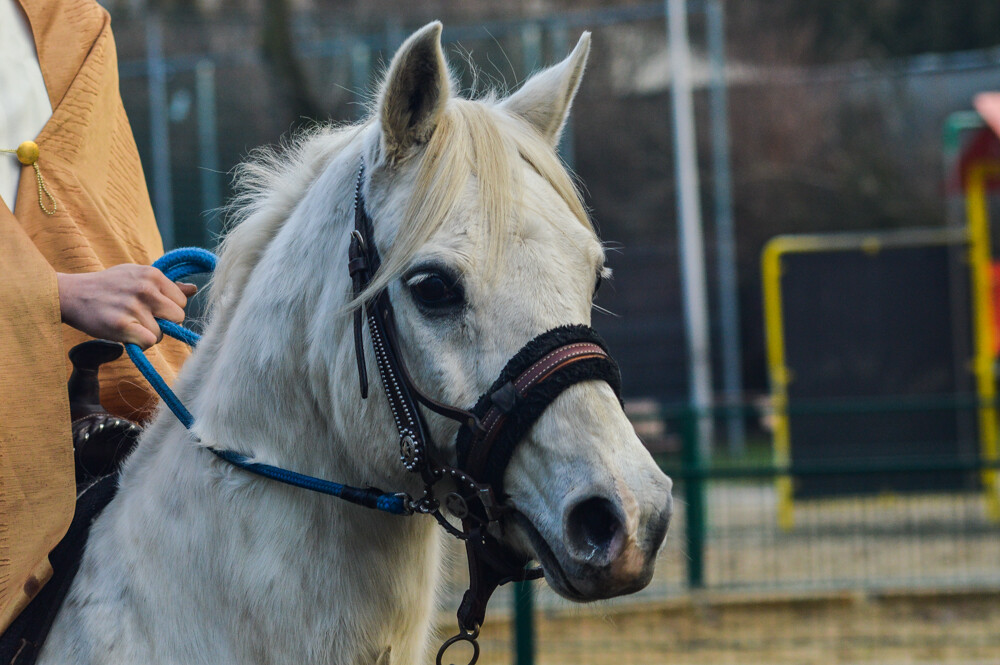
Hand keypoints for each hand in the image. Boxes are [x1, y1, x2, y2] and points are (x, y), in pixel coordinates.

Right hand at [56, 265, 197, 348]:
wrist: (71, 294)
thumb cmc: (107, 286)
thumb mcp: (137, 276)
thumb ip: (166, 285)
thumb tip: (194, 289)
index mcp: (153, 274)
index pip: (182, 302)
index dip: (169, 309)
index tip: (152, 309)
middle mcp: (145, 288)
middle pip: (178, 318)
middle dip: (164, 323)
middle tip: (143, 320)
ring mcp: (134, 306)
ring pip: (162, 333)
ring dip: (149, 334)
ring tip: (130, 324)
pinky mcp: (121, 324)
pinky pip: (149, 342)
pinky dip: (140, 343)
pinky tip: (126, 334)